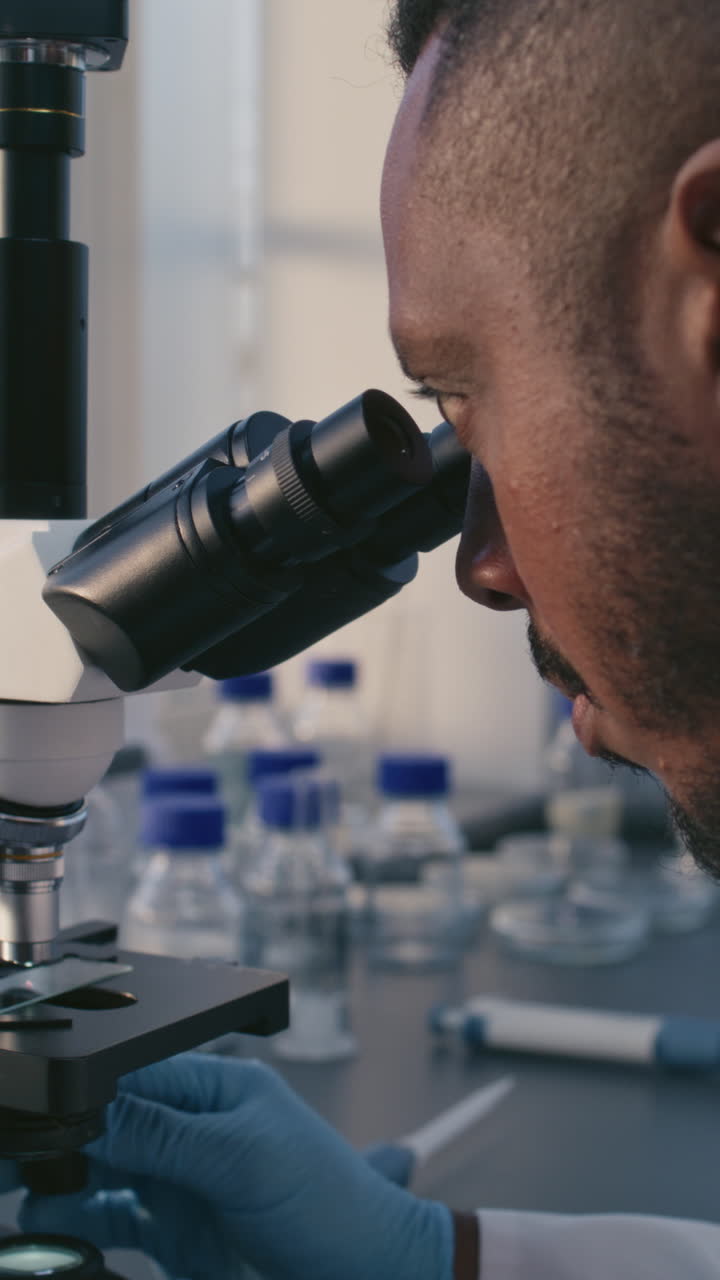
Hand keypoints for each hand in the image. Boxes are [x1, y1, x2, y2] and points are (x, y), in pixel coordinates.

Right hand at [20, 1053, 452, 1279]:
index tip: (49, 1115)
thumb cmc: (328, 1201)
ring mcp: (184, 1180)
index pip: (137, 1076)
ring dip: (69, 1183)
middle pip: (114, 1123)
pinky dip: (83, 1222)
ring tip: (34, 1196)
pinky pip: (116, 1219)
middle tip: (30, 1160)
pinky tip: (57, 1226)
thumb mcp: (243, 1159)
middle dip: (71, 1139)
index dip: (90, 1094)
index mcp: (218, 1088)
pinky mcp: (176, 1230)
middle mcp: (195, 1127)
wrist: (364, 1275)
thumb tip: (95, 1111)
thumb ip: (166, 1134)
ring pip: (107, 1171)